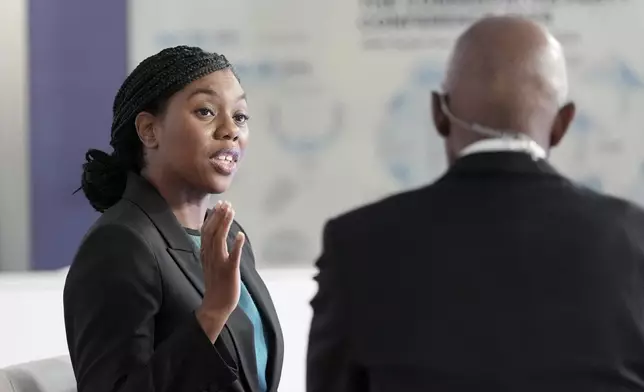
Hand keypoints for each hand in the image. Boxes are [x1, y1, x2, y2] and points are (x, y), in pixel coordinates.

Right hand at [196, 201, 244, 333]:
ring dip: (225, 225)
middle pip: (212, 232)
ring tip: (231, 211)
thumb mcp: (211, 262)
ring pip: (219, 240)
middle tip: (226, 204)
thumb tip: (217, 231)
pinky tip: (240, 235)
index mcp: (205, 253)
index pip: (206, 231)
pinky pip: (232, 257)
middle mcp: (210, 256)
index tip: (219, 204)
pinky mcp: (229, 271)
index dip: (213, 217)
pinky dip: (236, 245)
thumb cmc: (216, 282)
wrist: (216, 305)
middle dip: (219, 217)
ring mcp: (219, 263)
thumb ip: (212, 247)